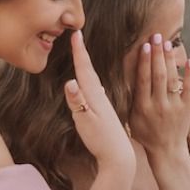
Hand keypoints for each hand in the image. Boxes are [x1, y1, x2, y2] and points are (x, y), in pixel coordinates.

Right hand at [66, 30, 134, 170]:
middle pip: (90, 71)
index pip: (85, 69)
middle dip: (82, 53)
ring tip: (84, 54)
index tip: (76, 33)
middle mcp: (101, 97)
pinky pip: (98, 91)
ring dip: (88, 65)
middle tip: (77, 35)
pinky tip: (95, 84)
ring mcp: (104, 105)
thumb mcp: (85, 121)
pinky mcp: (106, 113)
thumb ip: (77, 102)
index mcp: (95, 96)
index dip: (80, 51)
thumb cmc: (101, 140)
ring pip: (95, 80)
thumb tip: (70, 81)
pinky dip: (93, 82)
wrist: (119, 156)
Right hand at [129, 34, 189, 158]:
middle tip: (156, 36)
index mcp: (142, 107)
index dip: (144, 62)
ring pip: (172, 80)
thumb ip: (128, 99)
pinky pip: (189, 89)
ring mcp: (174, 107)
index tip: (144, 46)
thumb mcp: (130, 118)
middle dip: (157, 54)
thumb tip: (117, 78)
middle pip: (159, 76)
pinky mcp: (187, 108)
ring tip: (167, 43)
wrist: (167, 151)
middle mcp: (158, 105)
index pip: (143, 80)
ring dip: (170, 60)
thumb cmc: (145, 133)